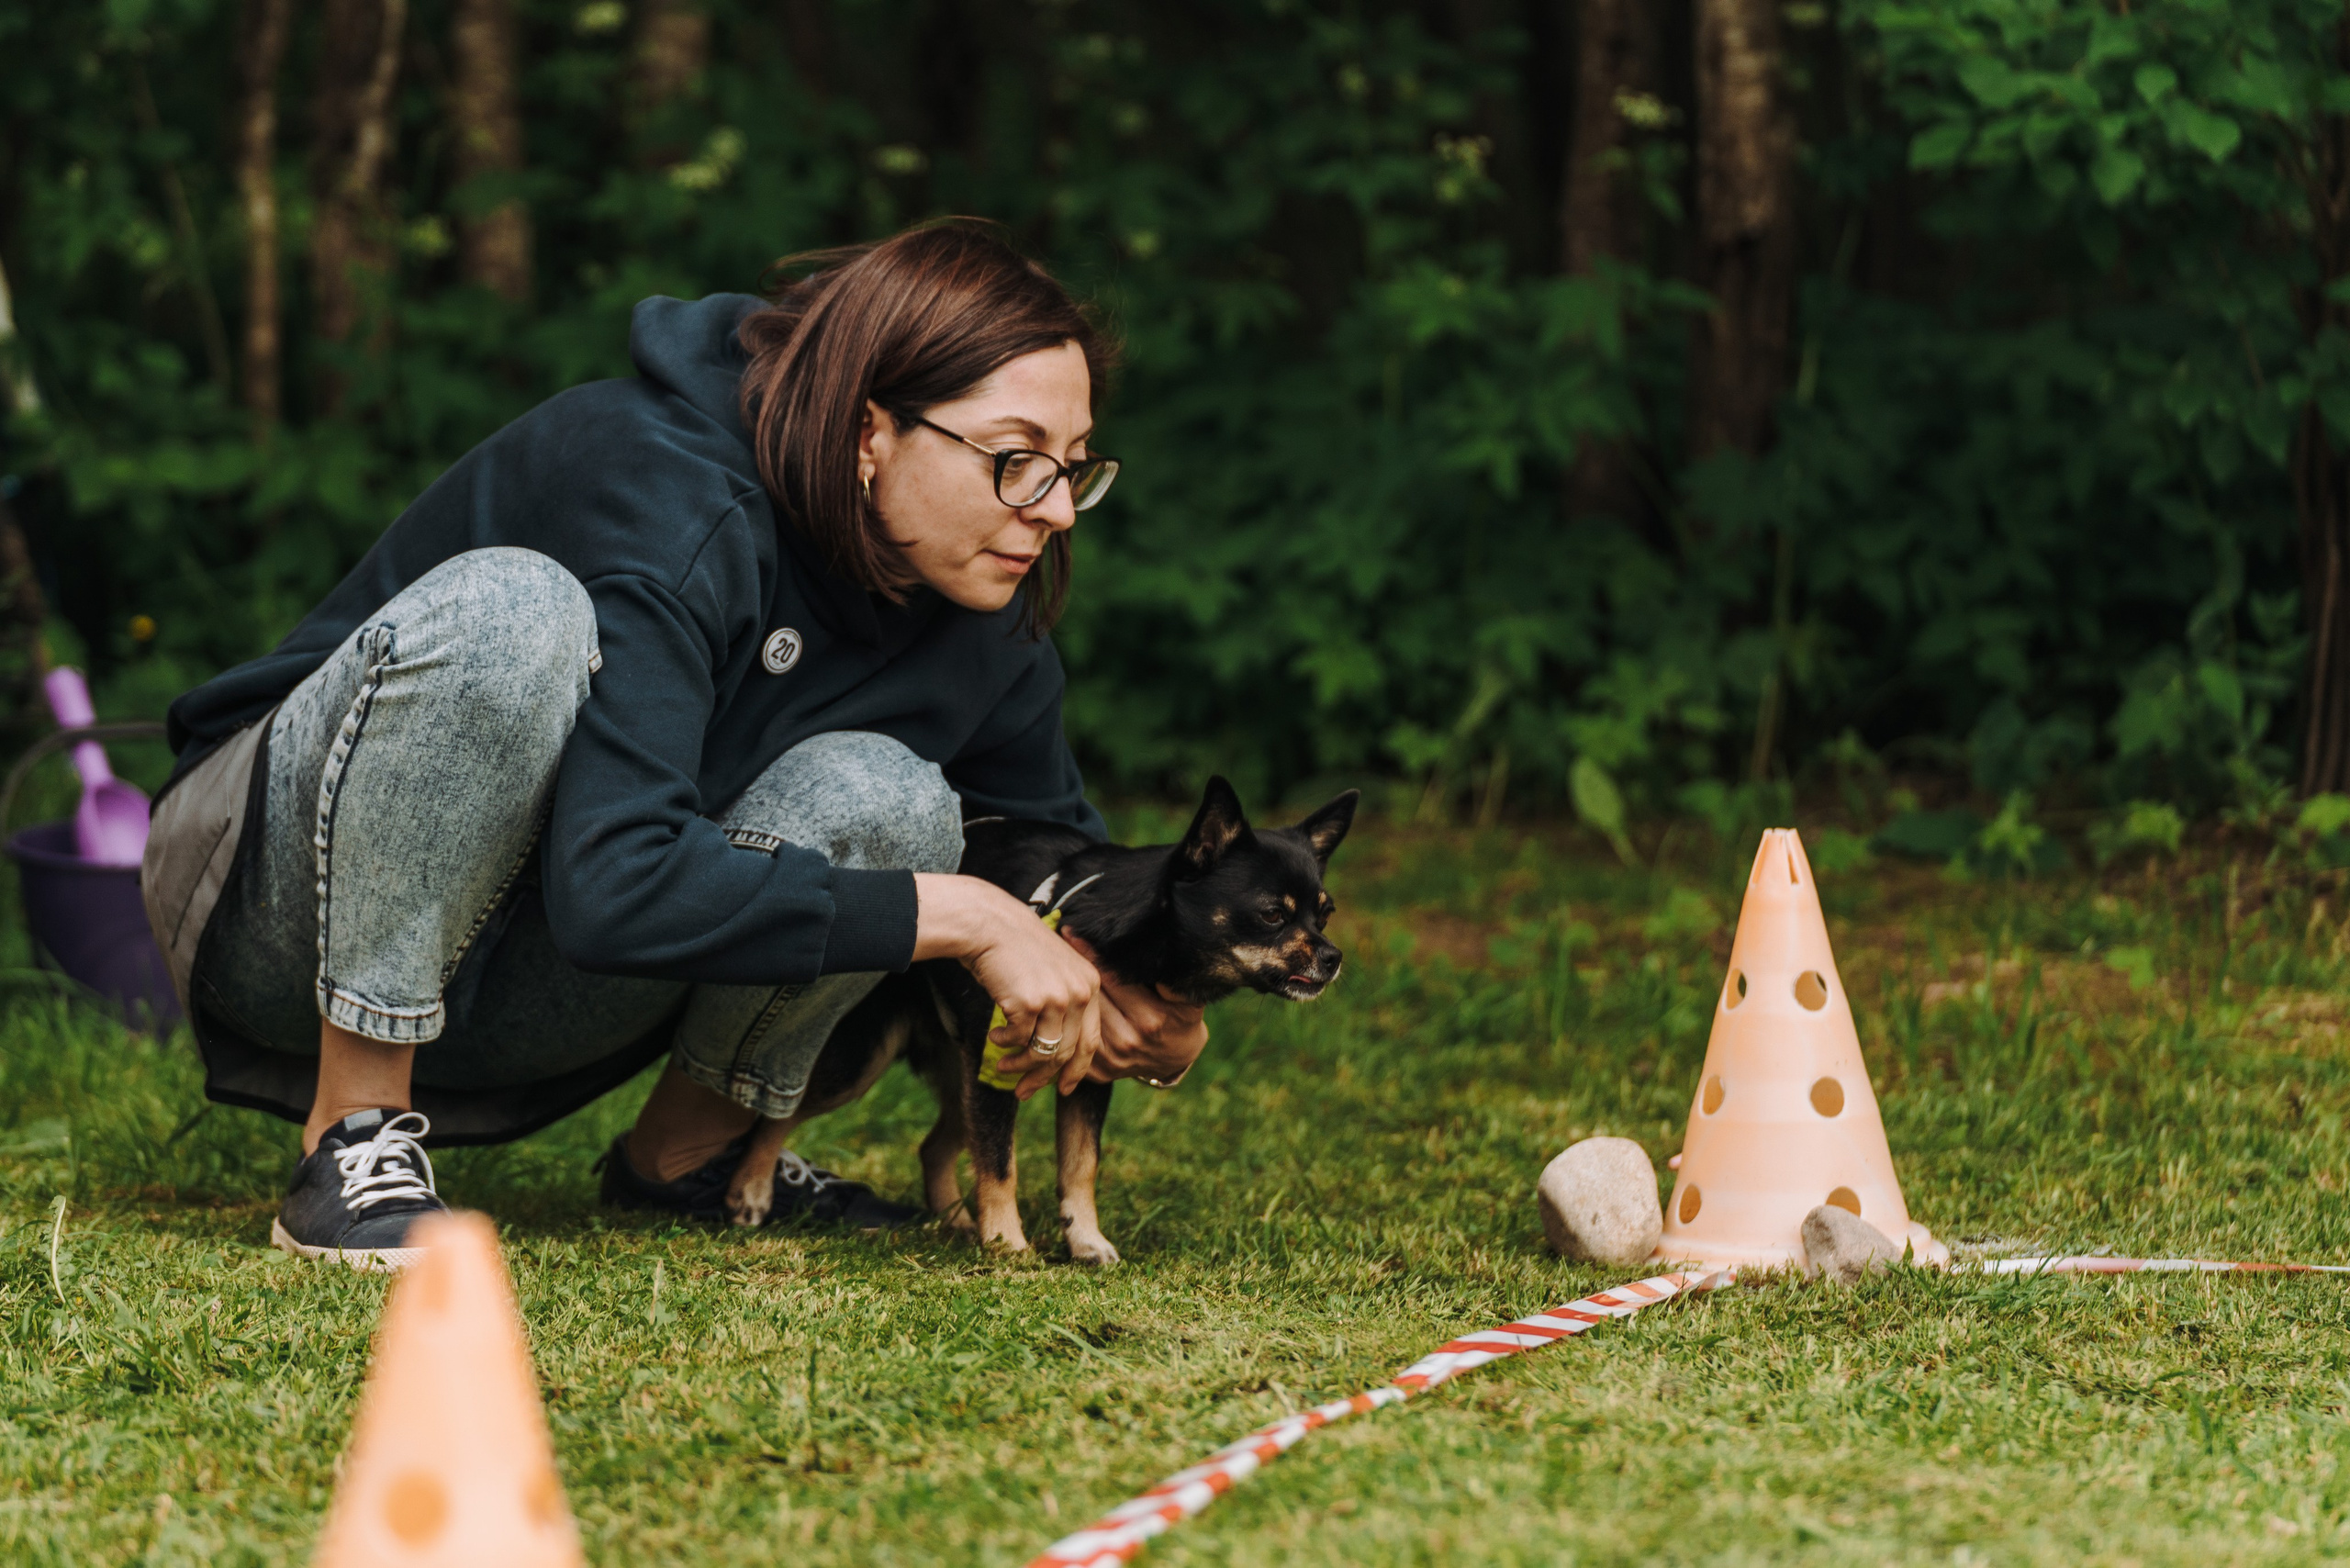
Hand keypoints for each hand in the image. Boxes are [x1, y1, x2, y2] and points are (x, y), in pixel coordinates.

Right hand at [913, 873, 1101, 1096]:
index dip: (1078, 1069)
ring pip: (1042, 1052)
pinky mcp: (1031, 1003)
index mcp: (1091, 984)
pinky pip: (1017, 1039)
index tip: (1064, 1089)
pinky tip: (994, 1034)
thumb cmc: (1015, 948)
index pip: (1091, 1040)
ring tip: (1004, 1065)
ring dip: (1020, 1065)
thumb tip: (1053, 1051)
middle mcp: (1081, 992)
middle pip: (1066, 1052)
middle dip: (1043, 1077)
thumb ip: (1062, 1005)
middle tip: (1024, 1092)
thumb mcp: (1052, 972)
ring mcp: (1058, 998)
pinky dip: (1003, 1042)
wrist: (989, 923)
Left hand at [1061, 932, 1208, 1084]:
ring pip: (1079, 1018)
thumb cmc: (1180, 1020)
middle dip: (1071, 971)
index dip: (1091, 954)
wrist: (1176, 1060)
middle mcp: (1128, 1039)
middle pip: (1091, 997)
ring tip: (1047, 968)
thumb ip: (1174, 980)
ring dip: (1063, 995)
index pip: (1112, 979)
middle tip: (1051, 943)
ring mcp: (1112, 1058)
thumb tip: (1159, 948)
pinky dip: (1064, 1022)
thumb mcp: (1187, 999)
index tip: (1071, 932)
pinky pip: (1075, 1042)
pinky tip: (1050, 1002)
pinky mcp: (1099, 1071)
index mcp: (1150, 1018)